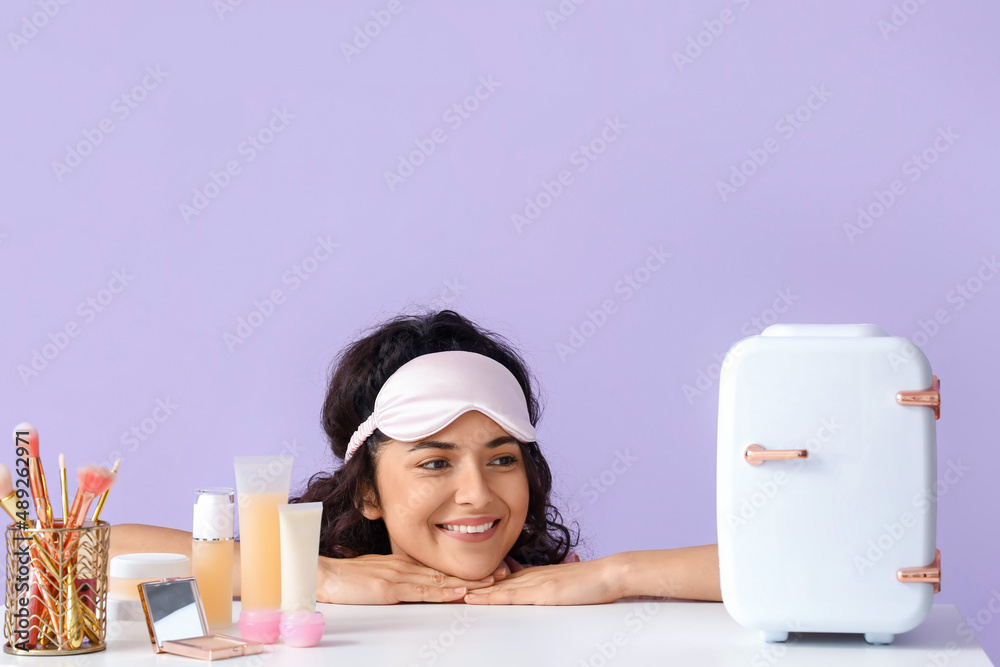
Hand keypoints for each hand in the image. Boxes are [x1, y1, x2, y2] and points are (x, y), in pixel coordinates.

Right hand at [317, 553, 507, 603]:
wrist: (322, 576)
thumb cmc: (346, 578)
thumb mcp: (376, 574)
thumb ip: (396, 577)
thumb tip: (413, 583)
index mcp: (404, 563)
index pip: (440, 566)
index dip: (465, 568)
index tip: (488, 569)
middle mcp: (406, 566)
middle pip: (447, 571)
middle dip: (476, 573)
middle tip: (503, 572)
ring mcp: (399, 576)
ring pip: (440, 580)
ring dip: (467, 582)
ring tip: (491, 583)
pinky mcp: (390, 588)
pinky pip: (422, 591)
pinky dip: (443, 592)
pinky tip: (459, 592)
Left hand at [463, 556, 621, 604]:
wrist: (609, 574)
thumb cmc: (592, 582)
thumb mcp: (564, 583)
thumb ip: (548, 587)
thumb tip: (537, 593)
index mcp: (534, 574)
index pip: (501, 578)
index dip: (480, 581)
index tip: (459, 583)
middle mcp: (530, 575)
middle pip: (493, 581)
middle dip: (469, 584)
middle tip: (444, 586)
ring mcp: (535, 583)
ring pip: (496, 588)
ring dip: (473, 591)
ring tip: (449, 593)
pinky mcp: (542, 593)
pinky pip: (511, 596)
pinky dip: (490, 598)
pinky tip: (475, 599)